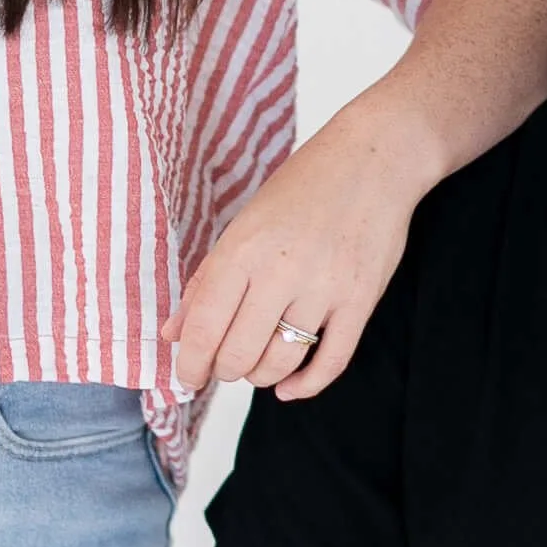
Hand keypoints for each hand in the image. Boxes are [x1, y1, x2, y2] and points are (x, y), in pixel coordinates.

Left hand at [163, 96, 437, 401]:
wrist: (374, 158)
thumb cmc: (303, 187)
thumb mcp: (245, 223)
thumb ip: (207, 280)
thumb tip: (172, 332)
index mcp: (243, 248)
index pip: (203, 326)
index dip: (190, 363)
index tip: (188, 376)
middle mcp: (280, 270)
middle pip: (238, 354)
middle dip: (224, 371)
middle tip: (225, 365)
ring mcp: (324, 287)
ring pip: (280, 363)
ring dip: (261, 376)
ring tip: (258, 364)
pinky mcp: (360, 300)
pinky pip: (330, 363)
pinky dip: (305, 386)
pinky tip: (289, 387)